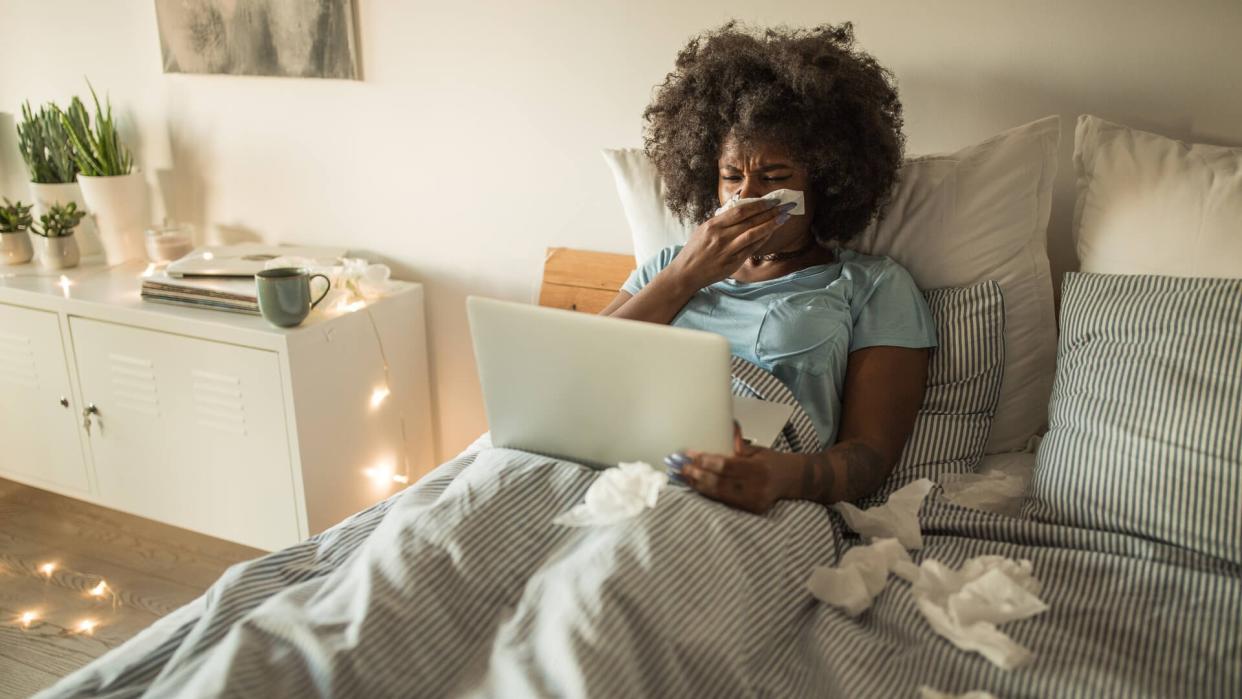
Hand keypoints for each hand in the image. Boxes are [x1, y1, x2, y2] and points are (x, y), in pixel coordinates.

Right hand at [669, 198, 793, 288]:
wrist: (686, 273)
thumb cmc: (695, 250)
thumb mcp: (703, 230)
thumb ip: (722, 220)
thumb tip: (741, 208)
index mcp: (713, 225)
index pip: (741, 211)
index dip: (759, 204)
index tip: (771, 200)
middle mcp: (721, 237)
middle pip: (750, 221)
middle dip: (770, 212)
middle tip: (785, 206)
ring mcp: (727, 251)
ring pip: (753, 234)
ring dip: (771, 225)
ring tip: (784, 217)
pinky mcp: (732, 263)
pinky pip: (751, 249)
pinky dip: (762, 240)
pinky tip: (771, 233)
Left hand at [677, 424, 803, 513]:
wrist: (793, 480)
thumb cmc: (773, 461)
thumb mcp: (757, 449)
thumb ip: (739, 444)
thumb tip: (725, 426)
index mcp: (759, 470)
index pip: (727, 466)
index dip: (706, 461)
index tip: (690, 455)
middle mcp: (757, 488)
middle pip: (719, 483)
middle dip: (697, 474)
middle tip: (680, 466)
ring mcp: (753, 502)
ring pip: (719, 495)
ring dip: (698, 485)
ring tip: (683, 476)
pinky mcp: (750, 510)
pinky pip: (724, 502)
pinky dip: (708, 493)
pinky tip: (696, 486)